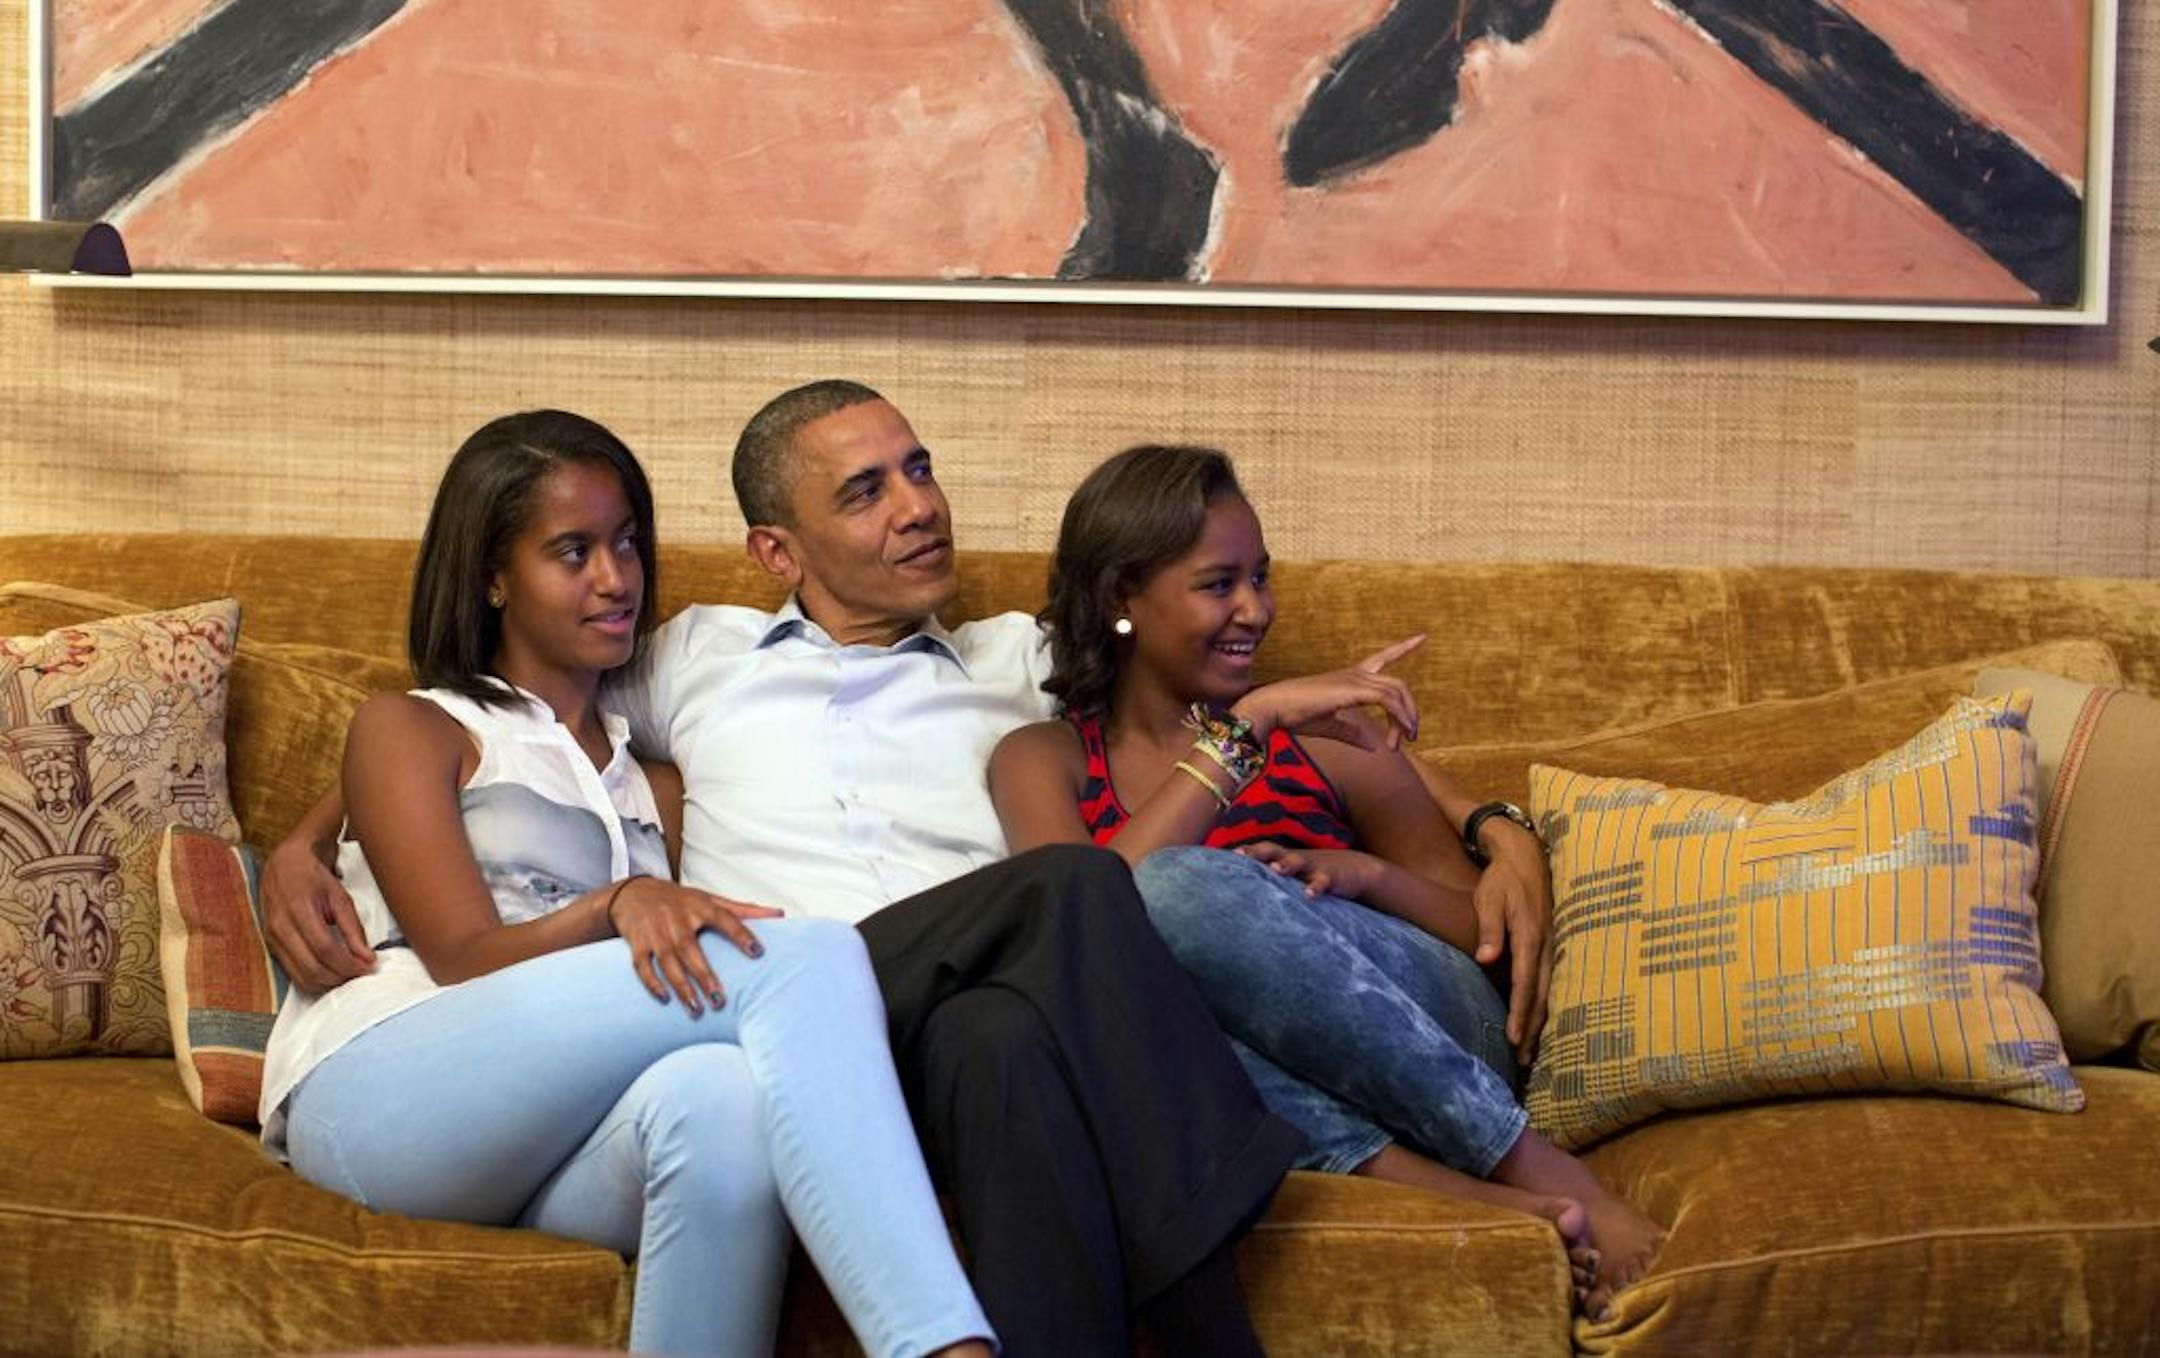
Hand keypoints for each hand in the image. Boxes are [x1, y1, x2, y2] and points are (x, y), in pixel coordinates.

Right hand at [260, 837, 374, 992]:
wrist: (284, 864)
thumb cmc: (314, 878)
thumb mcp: (340, 896)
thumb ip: (354, 929)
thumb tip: (368, 958)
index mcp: (298, 910)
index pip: (325, 949)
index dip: (349, 964)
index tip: (369, 968)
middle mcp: (280, 927)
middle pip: (311, 968)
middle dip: (340, 977)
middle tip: (361, 974)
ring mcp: (271, 939)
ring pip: (300, 977)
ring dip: (327, 983)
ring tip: (348, 975)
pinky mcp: (270, 946)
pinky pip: (292, 973)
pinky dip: (313, 980)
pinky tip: (330, 973)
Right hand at [607, 878, 785, 1014]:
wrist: (634, 894)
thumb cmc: (680, 900)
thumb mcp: (710, 898)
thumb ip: (744, 910)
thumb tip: (780, 914)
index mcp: (699, 906)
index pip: (724, 918)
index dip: (741, 934)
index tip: (758, 952)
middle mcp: (676, 918)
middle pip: (690, 948)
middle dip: (704, 975)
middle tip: (720, 999)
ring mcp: (655, 932)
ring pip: (667, 962)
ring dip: (681, 987)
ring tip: (697, 1009)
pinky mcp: (637, 944)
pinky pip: (642, 966)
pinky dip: (652, 983)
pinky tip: (666, 999)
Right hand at [1231, 635, 1423, 749]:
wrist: (1274, 708)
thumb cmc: (1294, 715)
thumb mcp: (1330, 726)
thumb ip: (1352, 733)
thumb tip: (1374, 746)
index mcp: (1350, 678)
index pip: (1383, 658)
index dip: (1403, 648)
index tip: (1422, 637)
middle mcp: (1356, 674)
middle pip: (1398, 686)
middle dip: (1410, 710)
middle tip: (1412, 736)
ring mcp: (1355, 679)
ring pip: (1397, 692)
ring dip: (1407, 718)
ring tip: (1406, 740)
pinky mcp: (1354, 690)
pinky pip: (1388, 700)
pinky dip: (1399, 717)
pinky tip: (1401, 734)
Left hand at [1237, 843, 1387, 901]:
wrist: (1358, 869)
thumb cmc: (1317, 873)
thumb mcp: (1297, 873)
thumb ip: (1275, 879)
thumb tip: (1247, 890)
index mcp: (1286, 858)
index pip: (1261, 851)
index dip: (1244, 852)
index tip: (1223, 855)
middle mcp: (1296, 859)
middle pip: (1273, 851)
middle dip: (1257, 852)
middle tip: (1239, 856)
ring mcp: (1314, 866)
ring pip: (1297, 862)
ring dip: (1285, 865)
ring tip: (1274, 870)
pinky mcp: (1332, 877)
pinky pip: (1322, 882)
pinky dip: (1315, 887)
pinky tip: (1308, 896)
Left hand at [1469, 820, 1554, 1063]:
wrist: (1525, 855)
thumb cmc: (1501, 879)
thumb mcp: (1488, 899)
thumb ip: (1488, 929)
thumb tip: (1486, 959)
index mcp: (1529, 937)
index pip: (1524, 984)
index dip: (1519, 1013)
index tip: (1512, 1037)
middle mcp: (1545, 946)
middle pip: (1541, 995)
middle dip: (1532, 1028)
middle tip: (1523, 1058)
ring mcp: (1551, 946)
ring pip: (1548, 991)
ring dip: (1540, 1021)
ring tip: (1530, 1049)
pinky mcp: (1550, 945)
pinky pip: (1549, 980)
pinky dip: (1545, 1004)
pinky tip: (1539, 1020)